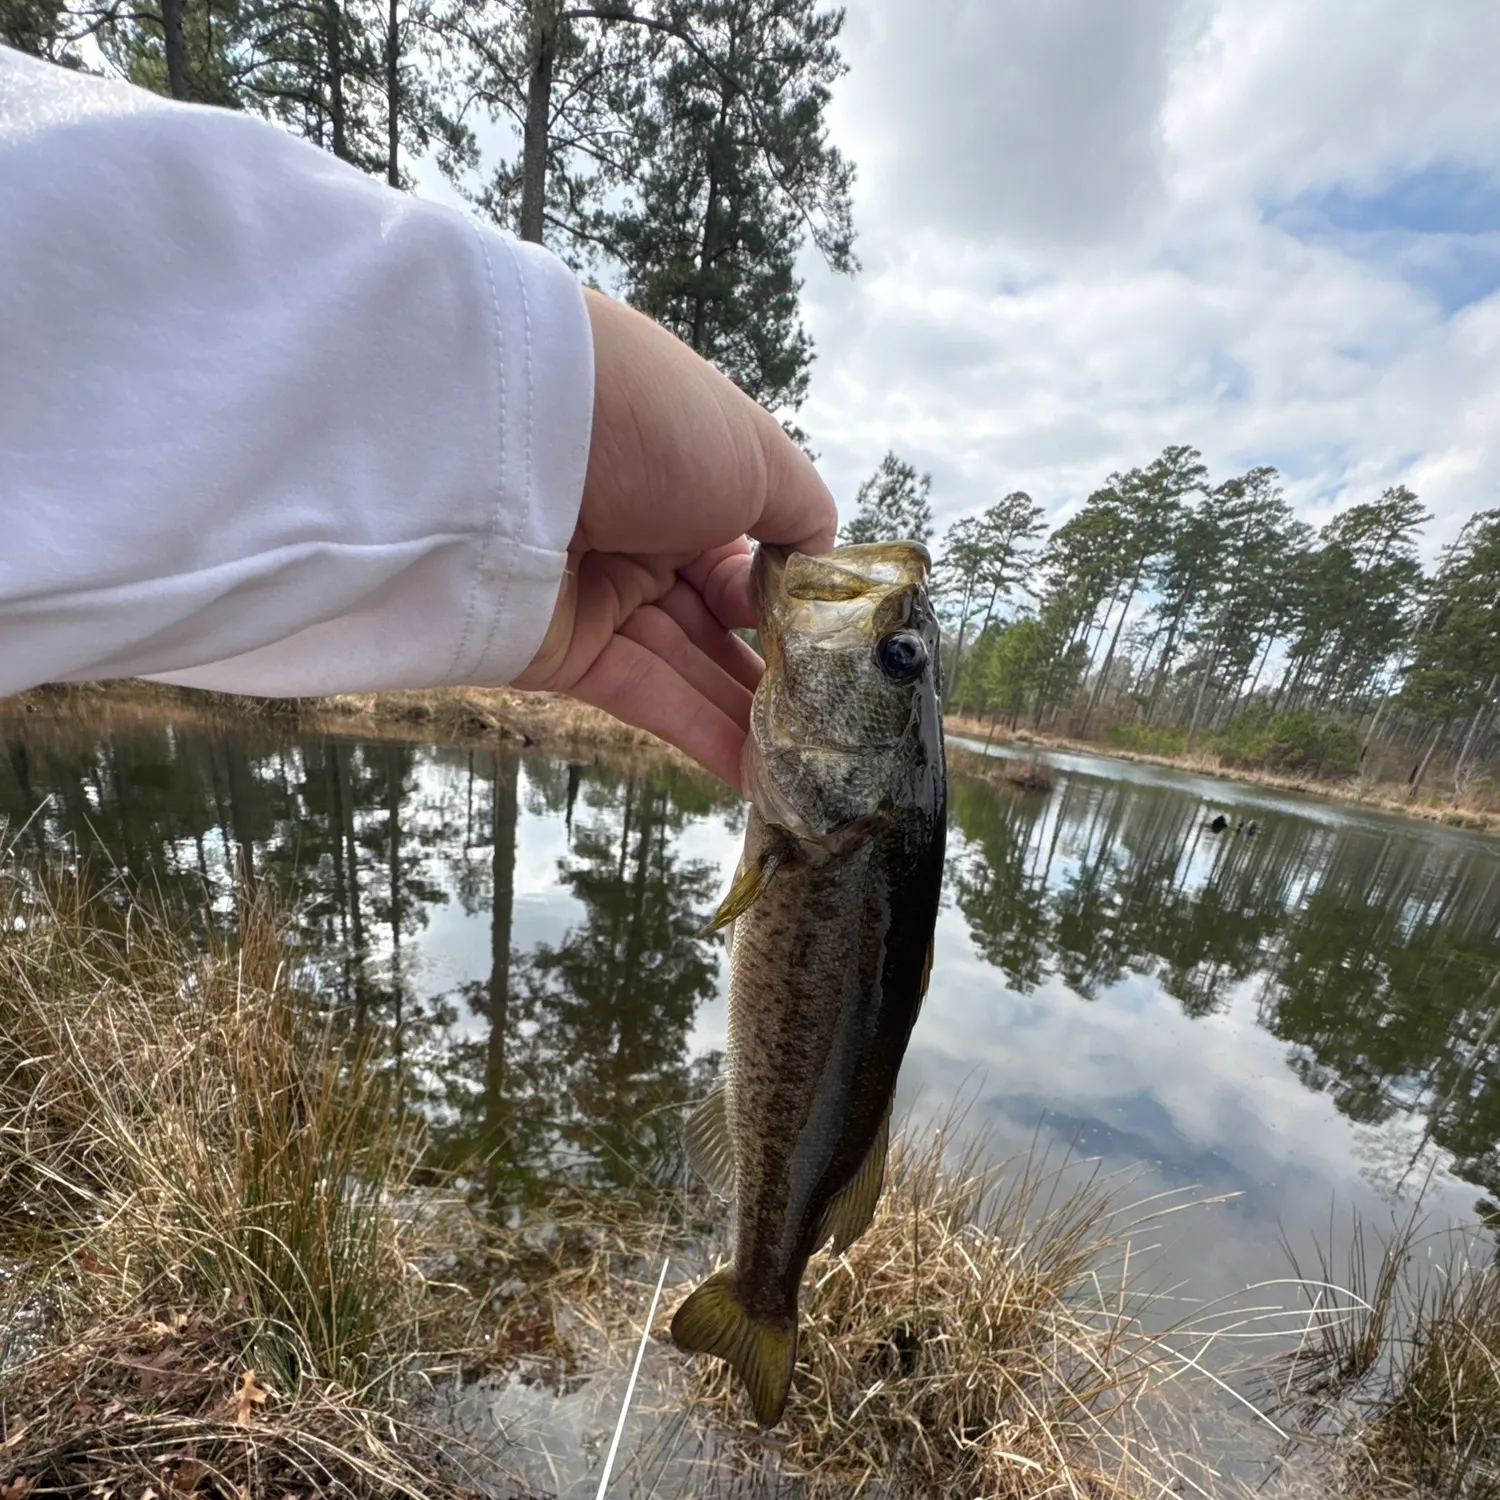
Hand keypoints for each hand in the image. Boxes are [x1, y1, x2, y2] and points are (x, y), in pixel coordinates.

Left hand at [513, 289, 837, 789]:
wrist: (507, 438)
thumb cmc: (648, 422)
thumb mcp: (755, 454)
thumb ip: (802, 514)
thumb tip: (817, 569)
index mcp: (686, 475)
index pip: (747, 554)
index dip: (786, 600)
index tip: (826, 641)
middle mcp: (642, 533)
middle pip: (717, 618)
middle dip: (772, 671)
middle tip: (826, 724)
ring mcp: (600, 594)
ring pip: (687, 666)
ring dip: (746, 717)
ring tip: (805, 766)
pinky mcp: (562, 651)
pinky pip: (645, 696)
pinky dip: (700, 735)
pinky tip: (755, 775)